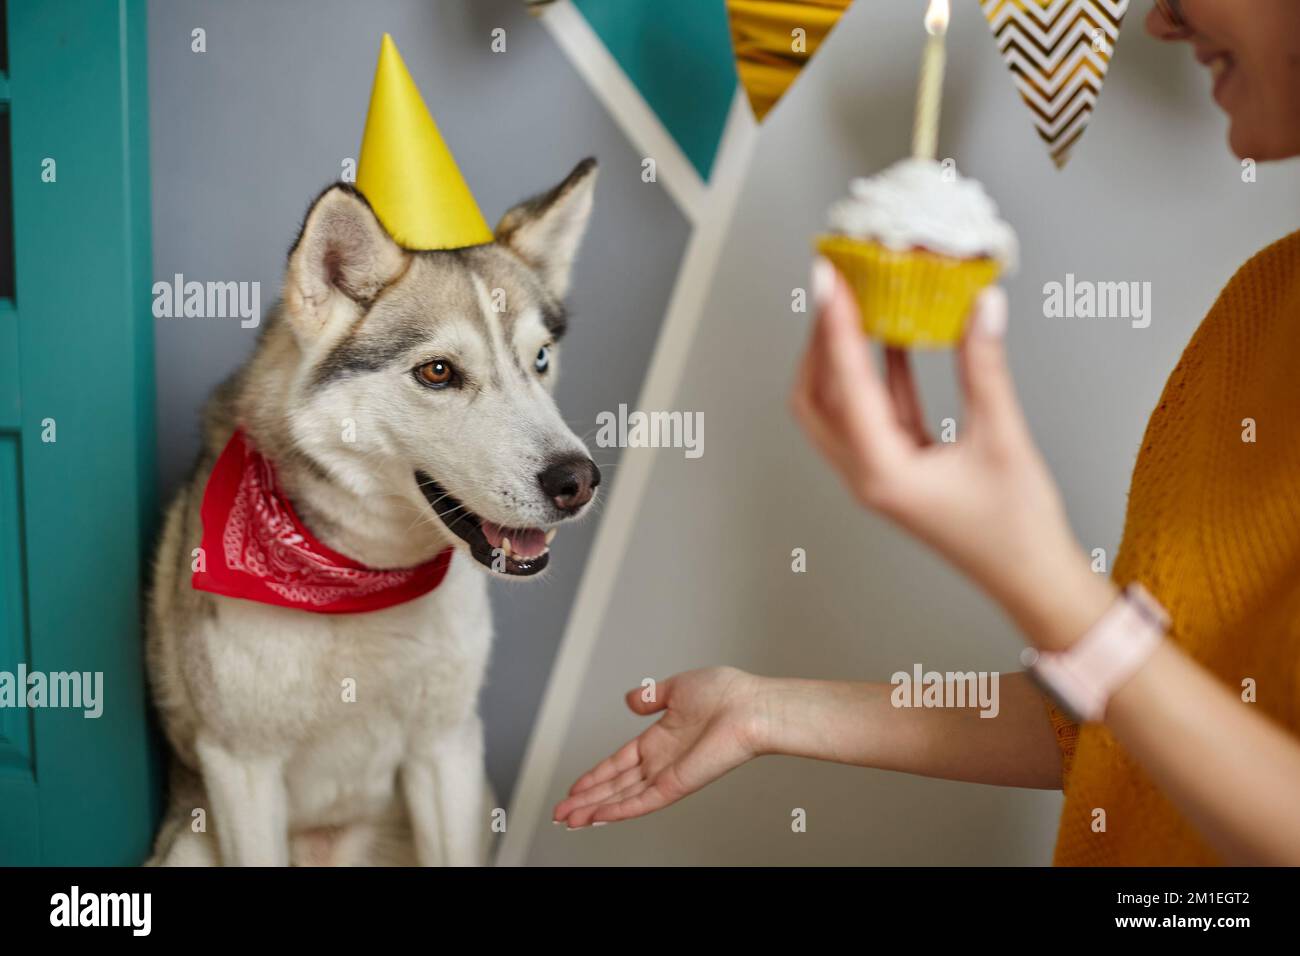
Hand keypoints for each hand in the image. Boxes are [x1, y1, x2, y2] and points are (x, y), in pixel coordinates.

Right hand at [552, 667, 766, 827]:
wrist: (751, 705)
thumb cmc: (727, 693)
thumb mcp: (678, 687)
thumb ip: (651, 696)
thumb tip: (631, 700)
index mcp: (661, 739)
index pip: (619, 763)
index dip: (595, 775)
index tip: (575, 787)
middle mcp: (662, 761)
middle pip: (615, 786)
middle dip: (586, 799)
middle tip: (561, 813)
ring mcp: (669, 775)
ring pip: (623, 798)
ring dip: (594, 809)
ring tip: (569, 820)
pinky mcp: (678, 784)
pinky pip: (643, 801)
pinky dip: (619, 810)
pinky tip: (597, 817)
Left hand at [790, 260, 1112, 648]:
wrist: (1031, 580)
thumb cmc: (1017, 529)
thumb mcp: (1002, 438)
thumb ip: (984, 368)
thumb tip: (979, 306)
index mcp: (882, 473)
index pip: (845, 386)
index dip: (835, 327)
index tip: (829, 281)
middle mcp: (866, 475)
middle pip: (816, 397)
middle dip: (820, 341)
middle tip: (833, 288)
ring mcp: (876, 474)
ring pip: (837, 406)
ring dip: (841, 357)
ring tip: (855, 304)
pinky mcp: (894, 469)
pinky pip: (872, 414)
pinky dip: (876, 374)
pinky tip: (894, 336)